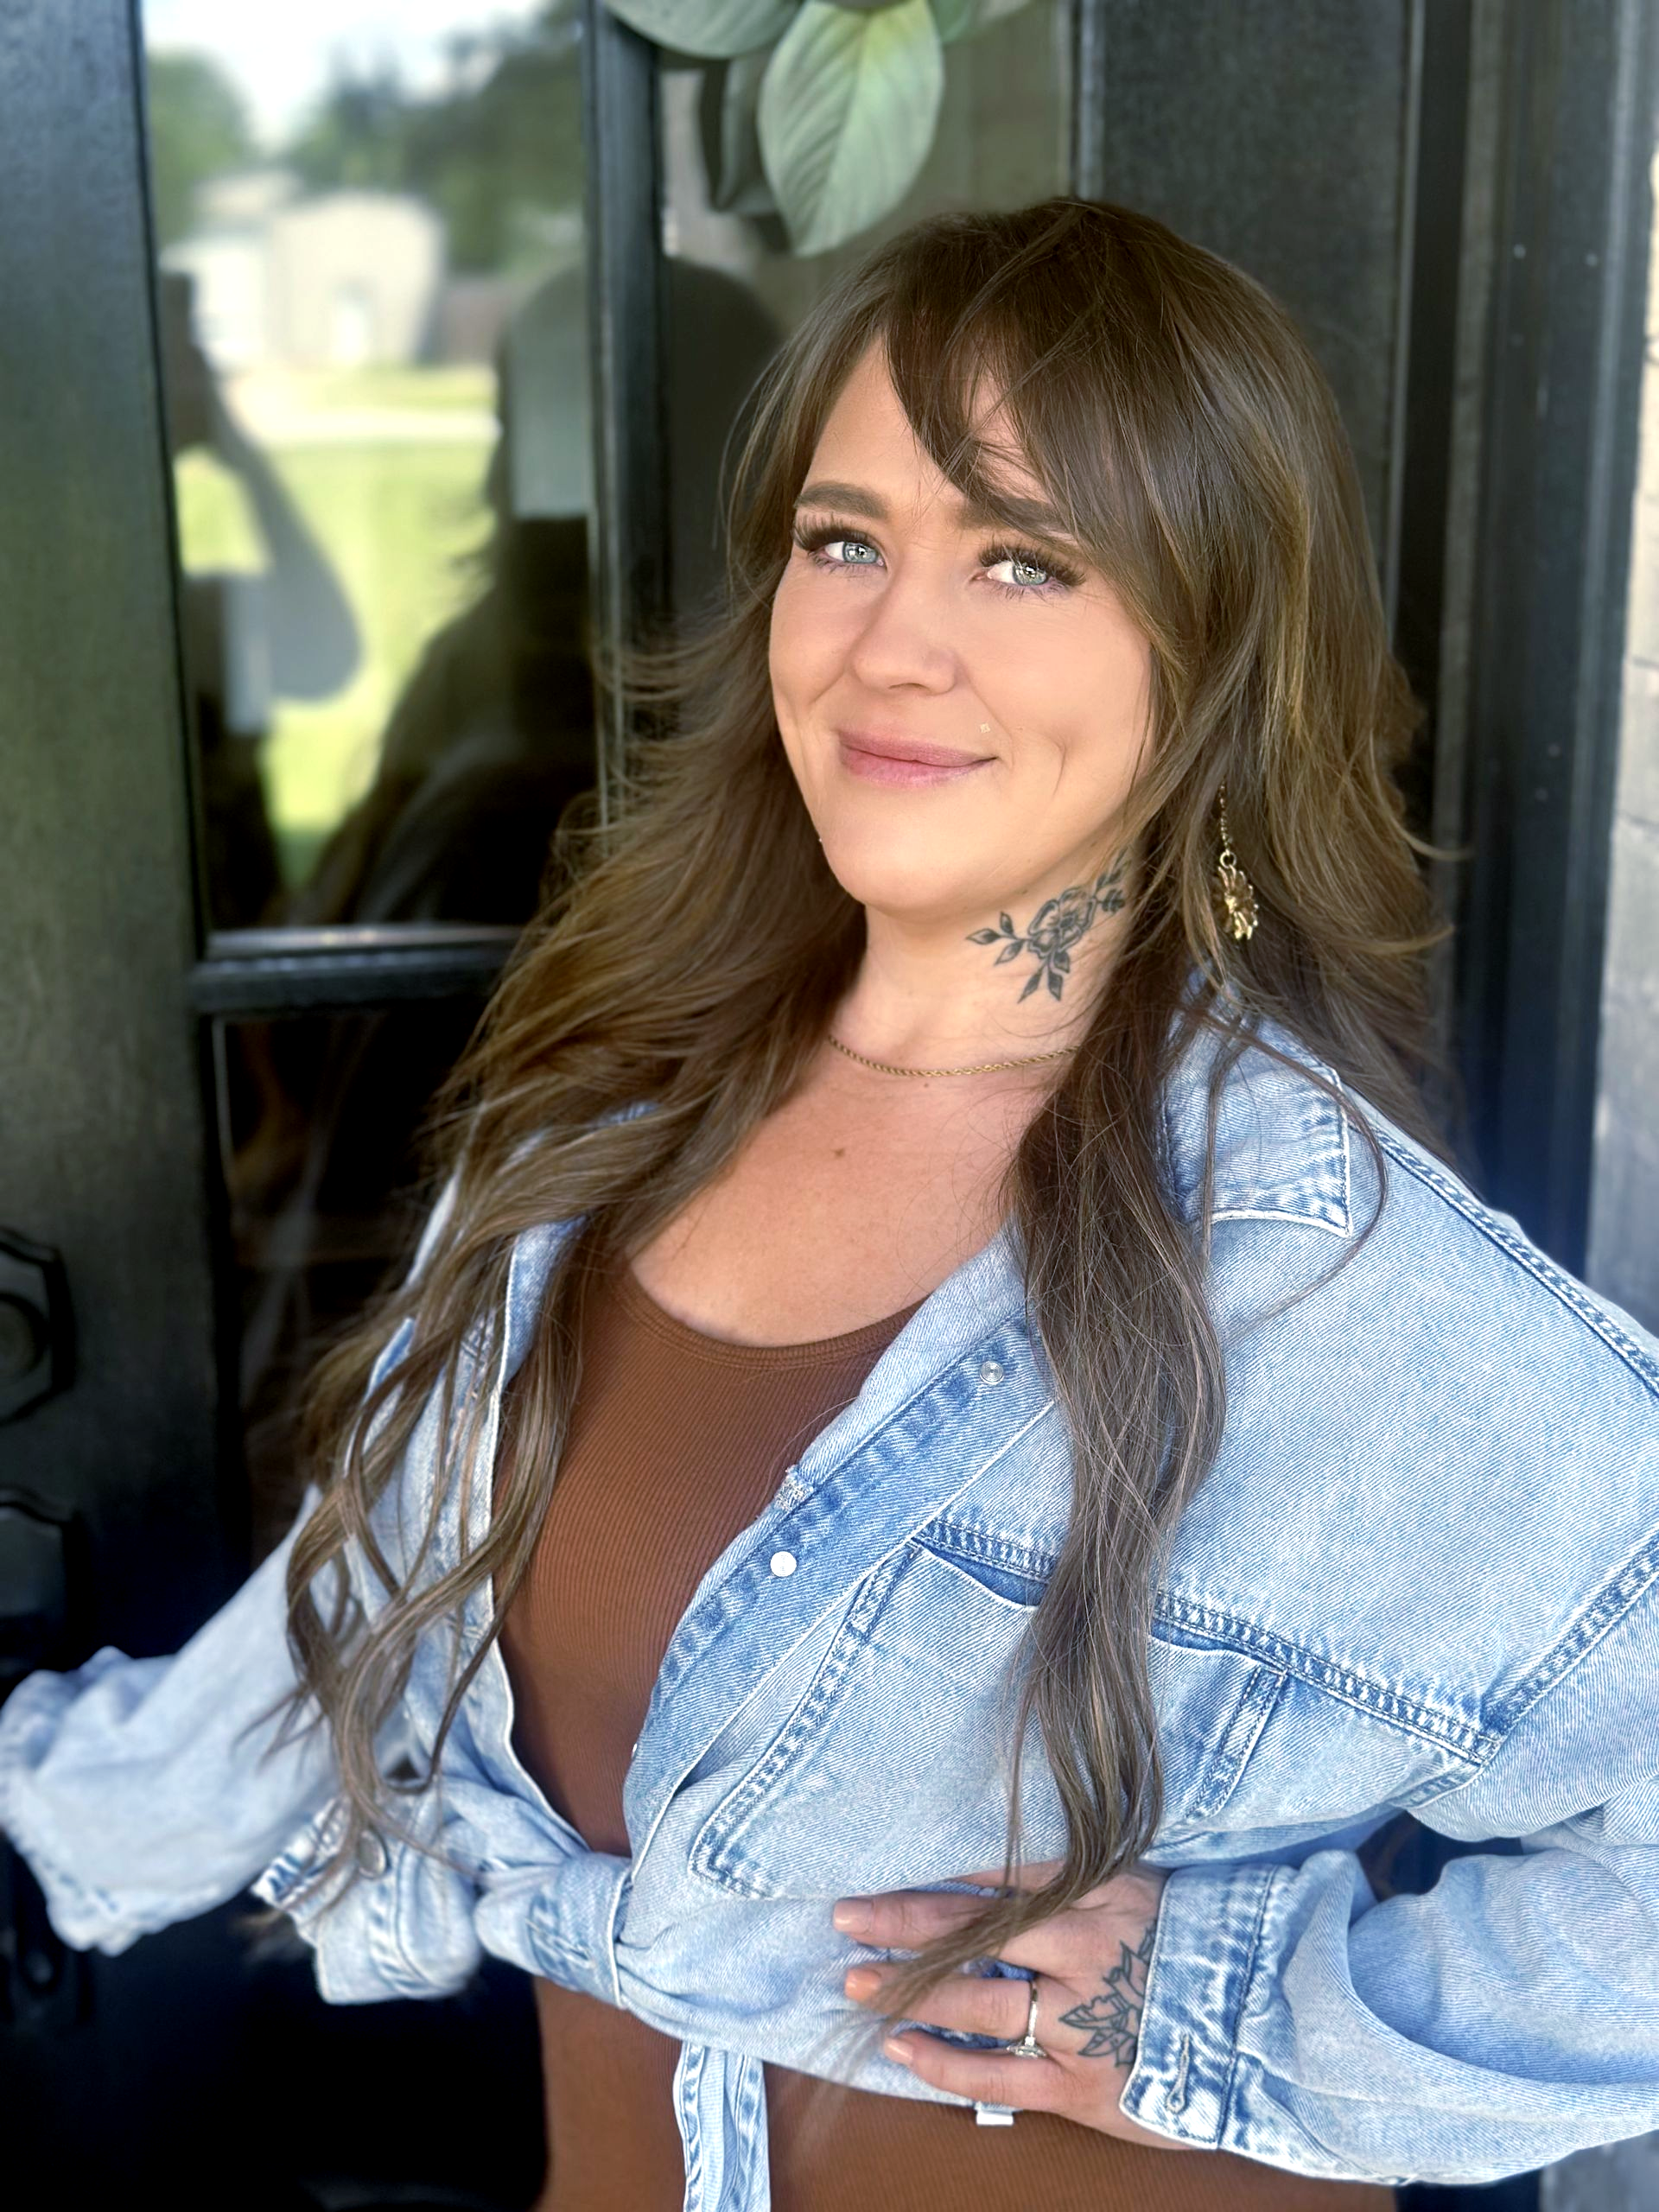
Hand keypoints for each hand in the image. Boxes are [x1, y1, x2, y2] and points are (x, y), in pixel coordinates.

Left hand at [833, 1859, 1175, 2145]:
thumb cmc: (1190, 1949)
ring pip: (979, 2001)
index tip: (881, 1870)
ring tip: (857, 1981)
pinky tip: (902, 2048)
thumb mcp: (1138, 1887)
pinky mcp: (1083, 2084)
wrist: (1262, 2027)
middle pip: (977, 1930)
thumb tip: (992, 1860)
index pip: (1002, 1874)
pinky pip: (1000, 2075)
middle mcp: (1085, 1949)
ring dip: (911, 1990)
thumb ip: (1073, 1876)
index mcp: (1100, 1892)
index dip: (936, 1874)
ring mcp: (1083, 2019)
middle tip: (846, 1916)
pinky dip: (945, 2064)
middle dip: (903, 1922)